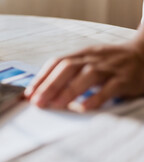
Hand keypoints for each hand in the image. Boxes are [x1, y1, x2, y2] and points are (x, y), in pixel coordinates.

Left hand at [25, 41, 143, 111]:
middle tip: (37, 102)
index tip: (29, 93)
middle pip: (67, 68)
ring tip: (55, 105)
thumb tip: (44, 88)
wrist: (143, 54)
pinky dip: (96, 97)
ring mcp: (109, 67)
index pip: (56, 63)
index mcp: (81, 54)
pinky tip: (85, 107)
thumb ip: (70, 72)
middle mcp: (93, 58)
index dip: (41, 77)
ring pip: (86, 76)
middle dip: (49, 85)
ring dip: (68, 91)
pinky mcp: (125, 79)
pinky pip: (110, 88)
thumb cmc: (110, 61)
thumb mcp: (88, 60)